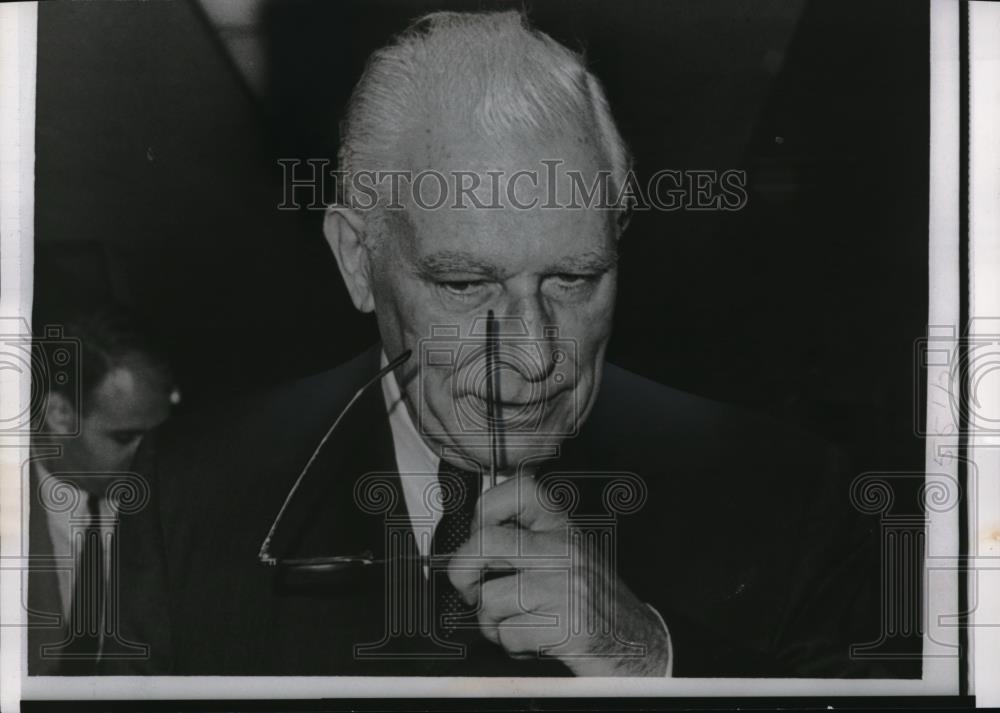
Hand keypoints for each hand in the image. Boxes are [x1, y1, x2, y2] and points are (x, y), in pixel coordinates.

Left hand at [447, 474, 669, 675]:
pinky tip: (534, 641)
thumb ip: (526, 541)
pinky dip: (513, 646)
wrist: (639, 643)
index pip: (517, 489)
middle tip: (470, 589)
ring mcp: (566, 586)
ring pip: (490, 598)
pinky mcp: (567, 626)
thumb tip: (470, 541)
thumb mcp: (564, 556)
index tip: (479, 536)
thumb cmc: (593, 601)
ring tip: (516, 623)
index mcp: (563, 527)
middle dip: (462, 572)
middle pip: (484, 543)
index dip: (484, 510)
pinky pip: (509, 635)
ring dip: (492, 622)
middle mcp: (565, 549)